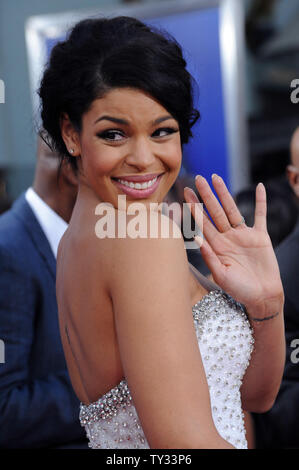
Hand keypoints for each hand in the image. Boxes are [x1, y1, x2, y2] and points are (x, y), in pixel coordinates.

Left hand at [184, 174, 283, 316]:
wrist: (262, 297)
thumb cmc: (239, 291)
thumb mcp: (221, 275)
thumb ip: (209, 257)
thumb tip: (195, 239)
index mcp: (216, 246)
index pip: (202, 223)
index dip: (194, 208)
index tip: (185, 193)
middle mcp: (228, 238)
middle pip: (215, 212)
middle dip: (206, 195)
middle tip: (198, 178)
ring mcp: (244, 236)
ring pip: (232, 209)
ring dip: (225, 194)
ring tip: (216, 178)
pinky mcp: (260, 237)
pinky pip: (261, 215)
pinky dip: (261, 201)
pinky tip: (260, 187)